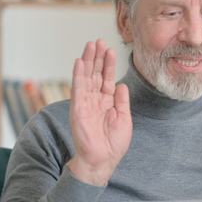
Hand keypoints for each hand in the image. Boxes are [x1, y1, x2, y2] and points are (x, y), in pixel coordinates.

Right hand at [66, 40, 131, 185]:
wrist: (102, 160)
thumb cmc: (113, 144)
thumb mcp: (124, 119)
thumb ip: (121, 101)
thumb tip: (121, 84)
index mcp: (106, 103)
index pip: (106, 79)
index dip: (108, 65)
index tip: (110, 50)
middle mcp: (94, 101)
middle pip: (95, 74)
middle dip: (97, 57)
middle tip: (99, 40)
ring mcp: (85, 103)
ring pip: (86, 77)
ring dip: (88, 60)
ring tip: (91, 44)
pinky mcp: (78, 108)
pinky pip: (78, 88)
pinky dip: (79, 74)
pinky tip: (80, 61)